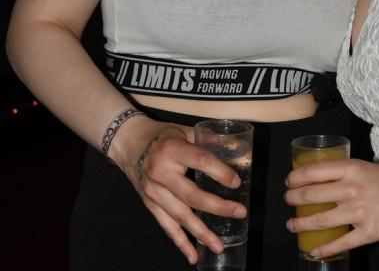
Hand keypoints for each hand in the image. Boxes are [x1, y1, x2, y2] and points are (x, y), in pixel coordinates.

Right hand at [113, 117, 245, 263]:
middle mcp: (161, 172)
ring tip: (219, 246)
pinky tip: (193, 256)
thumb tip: (239, 148)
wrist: (130, 143)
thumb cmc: (163, 136)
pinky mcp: (149, 204)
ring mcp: (153, 191)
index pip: (201, 161)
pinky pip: (166, 226)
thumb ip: (211, 140)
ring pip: (180, 216)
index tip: (236, 182)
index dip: (220, 172)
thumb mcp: (186, 130)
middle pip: (192, 195)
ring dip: (202, 232)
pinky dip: (180, 243)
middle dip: (218, 207)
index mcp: (172, 149)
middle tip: (240, 212)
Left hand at [285, 159, 378, 258]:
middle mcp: (350, 189)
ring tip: (292, 225)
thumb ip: (346, 172)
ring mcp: (358, 213)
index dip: (295, 177)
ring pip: (320, 220)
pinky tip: (314, 250)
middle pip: (311, 195)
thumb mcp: (366, 166)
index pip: (313, 171)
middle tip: (288, 201)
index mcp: (350, 169)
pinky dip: (324, 248)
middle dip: (293, 199)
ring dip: (301, 224)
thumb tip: (325, 179)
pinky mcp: (367, 233)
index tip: (289, 182)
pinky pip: (340, 243)